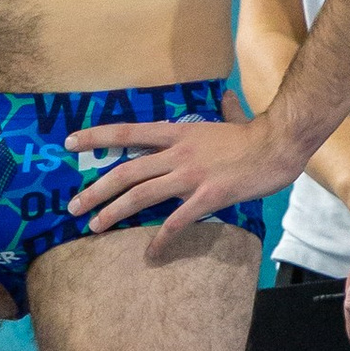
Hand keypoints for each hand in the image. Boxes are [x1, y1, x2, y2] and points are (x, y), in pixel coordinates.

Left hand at [65, 96, 281, 238]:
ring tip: (94, 226)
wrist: (279, 144)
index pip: (128, 133)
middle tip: (72, 205)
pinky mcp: (208, 197)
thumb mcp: (231, 117)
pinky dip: (161, 239)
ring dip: (114, 212)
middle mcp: (178, 153)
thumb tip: (226, 96)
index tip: (70, 142)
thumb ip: (224, 109)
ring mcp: (191, 176)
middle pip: (126, 171)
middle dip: (96, 189)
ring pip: (141, 195)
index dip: (97, 137)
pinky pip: (176, 221)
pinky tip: (151, 253)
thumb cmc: (257, 134)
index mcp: (178, 132)